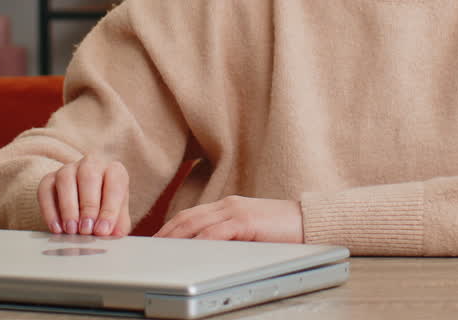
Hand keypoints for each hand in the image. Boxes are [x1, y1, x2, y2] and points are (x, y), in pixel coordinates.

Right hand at [37, 158, 130, 236]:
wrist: (87, 204)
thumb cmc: (106, 209)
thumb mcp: (118, 217)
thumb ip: (118, 225)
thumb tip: (114, 235)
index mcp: (114, 171)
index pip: (114, 184)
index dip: (109, 209)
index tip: (103, 230)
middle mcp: (92, 164)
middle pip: (89, 177)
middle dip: (88, 206)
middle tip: (86, 230)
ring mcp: (68, 169)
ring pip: (65, 180)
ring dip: (68, 207)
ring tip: (71, 230)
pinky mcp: (49, 178)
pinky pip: (45, 190)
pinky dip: (49, 210)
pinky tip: (57, 228)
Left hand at [155, 196, 302, 242]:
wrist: (309, 221)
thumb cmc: (283, 230)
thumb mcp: (250, 232)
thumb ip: (230, 236)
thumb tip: (207, 251)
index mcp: (227, 207)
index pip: (190, 215)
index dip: (170, 227)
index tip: (156, 241)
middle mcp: (228, 205)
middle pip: (187, 218)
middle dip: (165, 233)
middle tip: (148, 248)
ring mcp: (236, 211)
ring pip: (196, 223)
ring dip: (175, 237)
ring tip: (159, 250)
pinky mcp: (246, 221)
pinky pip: (216, 232)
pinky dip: (199, 241)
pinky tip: (189, 250)